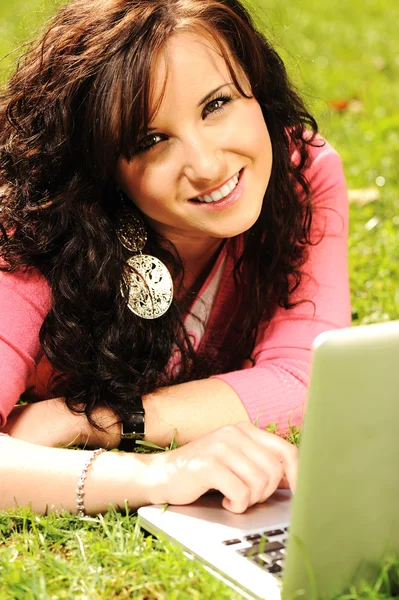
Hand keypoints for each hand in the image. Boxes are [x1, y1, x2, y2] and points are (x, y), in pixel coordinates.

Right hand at [143, 422, 297, 512]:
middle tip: (246, 496)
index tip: (300, 496)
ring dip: (249, 500)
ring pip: (260, 483)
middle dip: (265, 493)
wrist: (161, 475)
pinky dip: (236, 504)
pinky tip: (225, 501)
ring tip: (233, 498)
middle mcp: (234, 433)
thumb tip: (296, 481)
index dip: (299, 476)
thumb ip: (261, 464)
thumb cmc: (201, 473)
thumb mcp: (234, 462)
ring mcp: (221, 447)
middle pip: (275, 471)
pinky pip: (240, 492)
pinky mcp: (208, 464)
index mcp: (245, 430)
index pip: (287, 450)